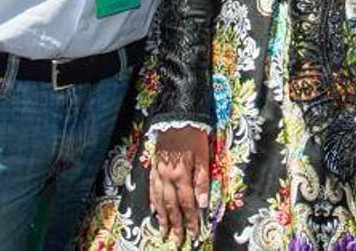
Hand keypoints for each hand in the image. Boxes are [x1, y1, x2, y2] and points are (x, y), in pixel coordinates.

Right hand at [149, 126, 209, 243]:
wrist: (177, 118)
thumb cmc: (195, 136)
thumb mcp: (204, 156)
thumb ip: (203, 180)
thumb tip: (203, 203)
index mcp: (182, 175)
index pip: (187, 203)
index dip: (191, 220)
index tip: (194, 234)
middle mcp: (167, 177)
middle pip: (172, 206)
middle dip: (175, 225)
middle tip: (177, 241)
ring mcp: (158, 173)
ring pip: (159, 201)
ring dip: (162, 218)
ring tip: (164, 232)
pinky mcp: (153, 168)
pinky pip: (151, 189)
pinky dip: (153, 202)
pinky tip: (154, 211)